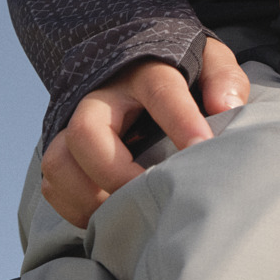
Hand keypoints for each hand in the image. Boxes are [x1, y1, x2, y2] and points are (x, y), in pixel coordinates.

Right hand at [40, 42, 250, 225]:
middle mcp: (101, 97)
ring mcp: (74, 123)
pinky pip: (53, 185)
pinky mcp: (63, 150)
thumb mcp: (210, 62)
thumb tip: (226, 106)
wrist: (138, 68)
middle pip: (86, 131)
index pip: (158, 90)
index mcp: (144, 71)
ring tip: (127, 215)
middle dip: (116, 173)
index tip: (203, 147)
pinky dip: (77, 208)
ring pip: (58, 161)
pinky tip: (110, 217)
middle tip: (150, 196)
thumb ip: (223, 78)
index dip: (179, 120)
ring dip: (90, 197)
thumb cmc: (183, 73)